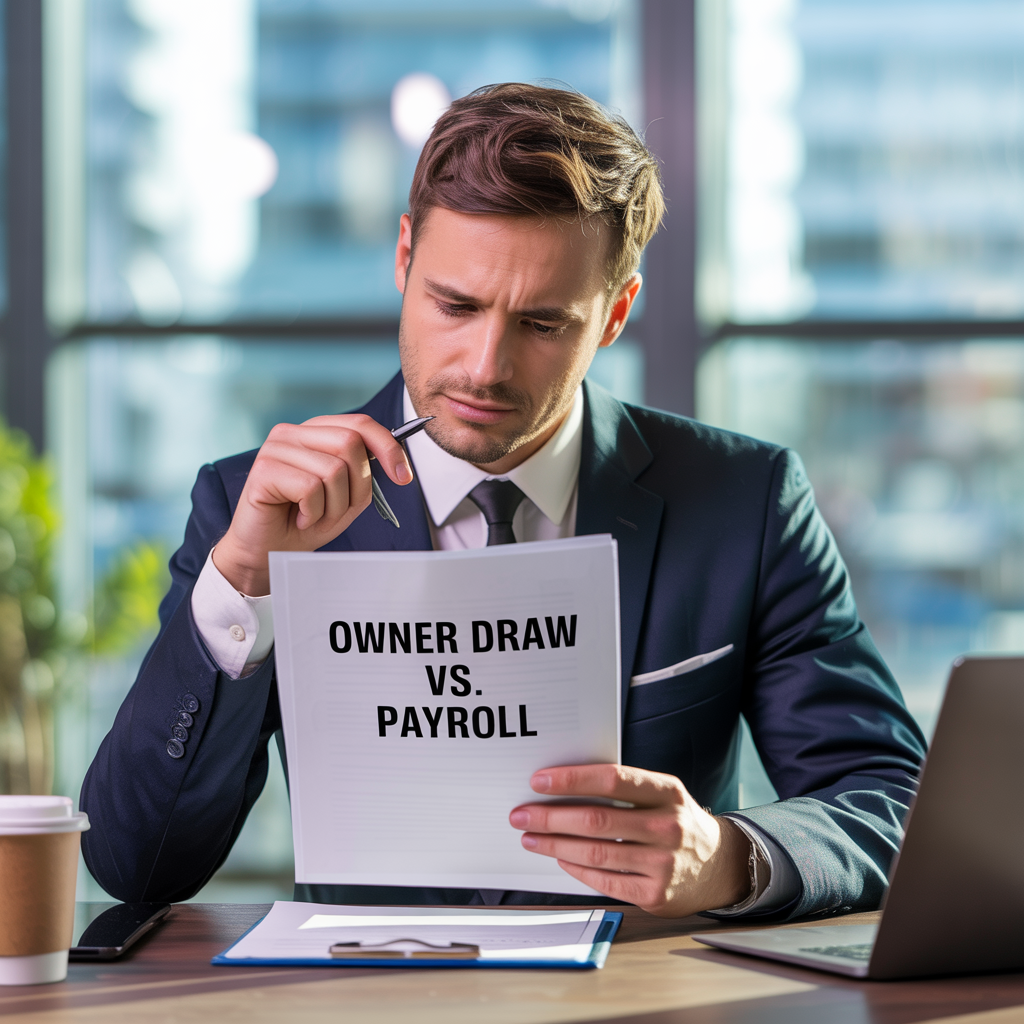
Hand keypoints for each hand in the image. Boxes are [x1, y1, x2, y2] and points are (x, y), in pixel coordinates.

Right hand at [213, 414, 412, 594]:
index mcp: (315, 432)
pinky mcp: (263, 469)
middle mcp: (293, 433)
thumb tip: (395, 460)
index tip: (403, 477)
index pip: (360, 424)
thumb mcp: (347, 496)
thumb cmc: (306, 521)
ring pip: (333, 469)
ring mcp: (275, 448)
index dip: (388, 448)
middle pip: (349, 443)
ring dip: (334, 506)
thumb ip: (365, 472)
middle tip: (340, 510)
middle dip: (358, 485)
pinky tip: (300, 519)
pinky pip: (310, 488)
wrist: (269, 552)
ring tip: (316, 516)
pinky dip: (314, 513)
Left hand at [509, 764, 751, 917]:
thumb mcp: (663, 794)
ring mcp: (664, 863)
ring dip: (554, 844)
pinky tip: (560, 857)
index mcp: (667, 791)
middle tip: (522, 814)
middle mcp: (668, 826)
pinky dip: (576, 868)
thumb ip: (624, 789)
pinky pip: (604, 880)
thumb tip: (564, 786)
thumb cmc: (677, 821)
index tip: (539, 780)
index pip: (612, 780)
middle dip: (551, 817)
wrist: (721, 865)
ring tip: (531, 837)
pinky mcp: (656, 895)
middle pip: (596, 820)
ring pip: (595, 853)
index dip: (572, 779)